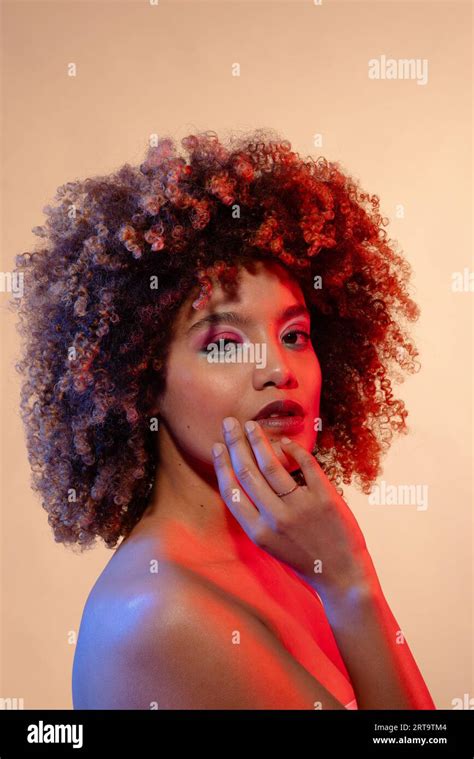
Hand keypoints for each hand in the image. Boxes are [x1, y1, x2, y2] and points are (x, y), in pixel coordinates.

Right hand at [211, 416, 372, 599]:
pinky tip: (284, 441)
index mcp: (258, 532)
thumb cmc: (304, 559)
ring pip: (271, 464)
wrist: (342, 576)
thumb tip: (242, 479)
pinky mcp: (324, 498)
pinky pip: (306, 465)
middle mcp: (276, 518)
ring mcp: (300, 507)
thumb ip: (255, 516)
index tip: (217, 446)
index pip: (232, 490)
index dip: (222, 465)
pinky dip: (293, 450)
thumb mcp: (270, 545)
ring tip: (252, 425)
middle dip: (235, 443)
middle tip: (230, 423)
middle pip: (248, 472)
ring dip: (259, 440)